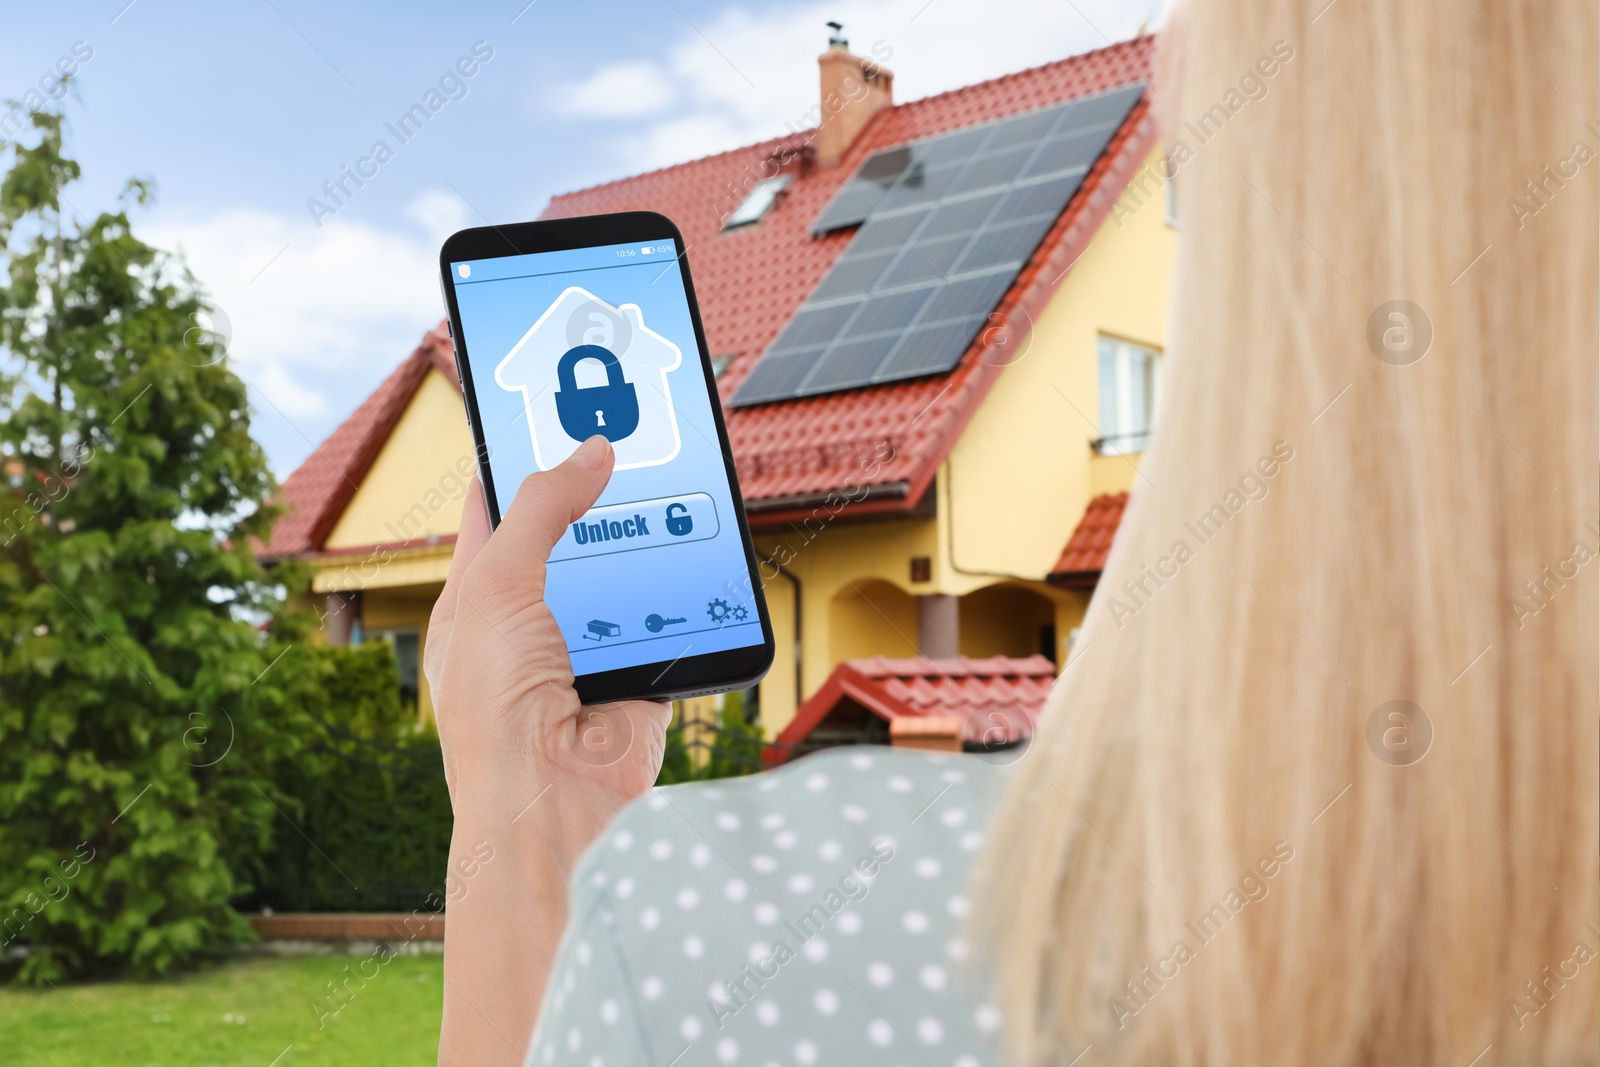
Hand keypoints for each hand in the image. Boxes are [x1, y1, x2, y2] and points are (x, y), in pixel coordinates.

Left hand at [425, 434, 671, 1065]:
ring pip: (630, 571)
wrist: (547, 804)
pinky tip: (707, 556)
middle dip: (605, 492)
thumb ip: (543, 509)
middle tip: (640, 430)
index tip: (551, 402)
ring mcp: (589, 644)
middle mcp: (535, 614)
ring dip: (653, 542)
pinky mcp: (640, 672)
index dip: (518, 453)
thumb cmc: (493, 704)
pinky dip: (690, 594)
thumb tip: (591, 449)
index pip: (497, 504)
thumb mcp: (500, 583)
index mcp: (480, 591)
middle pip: (575, 532)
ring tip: (681, 482)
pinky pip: (673, 618)